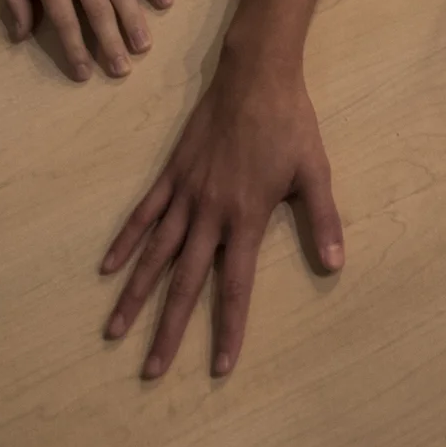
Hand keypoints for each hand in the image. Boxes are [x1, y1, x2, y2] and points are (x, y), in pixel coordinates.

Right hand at [102, 57, 342, 377]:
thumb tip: (336, 265)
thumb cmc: (290, 125)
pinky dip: (126, 242)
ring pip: (155, 255)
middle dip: (168, 330)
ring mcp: (186, 194)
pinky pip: (144, 214)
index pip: (234, 287)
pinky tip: (109, 268)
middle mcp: (209, 213)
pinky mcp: (172, 174)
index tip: (219, 366)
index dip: (228, 328)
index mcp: (246, 218)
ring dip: (134, 296)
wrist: (256, 76)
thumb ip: (323, 220)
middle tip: (151, 370)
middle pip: (184, 283)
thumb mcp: (315, 172)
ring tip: (113, 331)